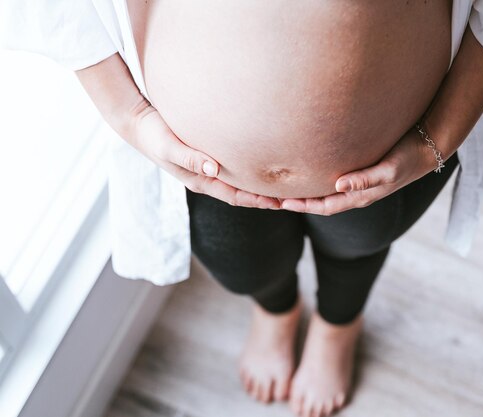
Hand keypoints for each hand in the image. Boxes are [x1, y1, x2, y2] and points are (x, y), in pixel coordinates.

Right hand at [129, 104, 280, 208]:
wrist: (139, 123)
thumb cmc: (154, 135)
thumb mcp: (169, 147)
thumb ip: (190, 157)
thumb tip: (214, 169)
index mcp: (200, 181)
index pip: (235, 196)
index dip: (257, 201)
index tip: (279, 203)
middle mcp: (206, 177)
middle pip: (241, 193)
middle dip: (264, 197)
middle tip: (291, 197)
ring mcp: (207, 167)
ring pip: (238, 181)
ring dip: (258, 185)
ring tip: (282, 183)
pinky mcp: (208, 154)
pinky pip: (233, 166)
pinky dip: (248, 168)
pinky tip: (262, 160)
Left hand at [280, 127, 437, 214]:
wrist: (429, 147)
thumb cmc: (409, 157)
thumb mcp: (389, 168)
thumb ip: (365, 178)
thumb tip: (338, 185)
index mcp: (362, 196)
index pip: (326, 206)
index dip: (304, 206)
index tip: (282, 203)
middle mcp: (358, 192)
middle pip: (323, 203)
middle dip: (301, 203)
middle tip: (275, 199)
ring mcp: (360, 183)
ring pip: (328, 192)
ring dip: (309, 193)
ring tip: (287, 189)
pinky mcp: (363, 170)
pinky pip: (336, 180)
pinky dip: (320, 180)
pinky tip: (312, 171)